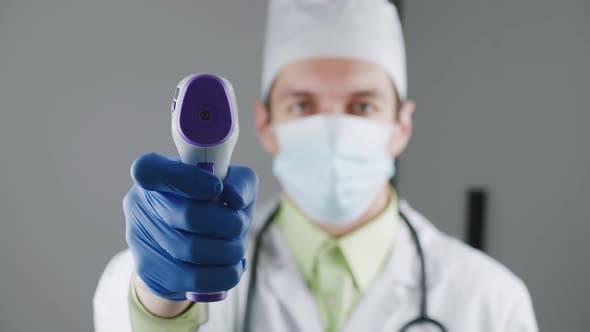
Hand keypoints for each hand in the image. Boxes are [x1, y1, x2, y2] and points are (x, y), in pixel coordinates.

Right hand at [124, 153, 257, 301]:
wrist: (182, 248)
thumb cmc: (211, 206)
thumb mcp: (230, 186)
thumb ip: (239, 182)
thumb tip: (234, 198)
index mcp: (154, 172)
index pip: (150, 169)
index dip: (187, 179)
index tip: (217, 187)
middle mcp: (140, 202)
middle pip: (188, 215)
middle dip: (226, 223)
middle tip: (239, 225)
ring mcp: (140, 238)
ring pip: (193, 251)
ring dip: (229, 251)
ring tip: (237, 247)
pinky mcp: (149, 271)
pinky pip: (194, 279)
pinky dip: (224, 274)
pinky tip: (233, 267)